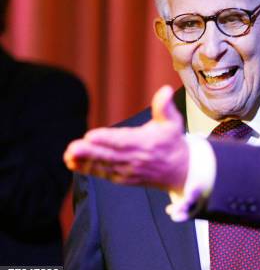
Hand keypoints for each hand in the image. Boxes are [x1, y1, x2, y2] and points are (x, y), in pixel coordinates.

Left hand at [64, 85, 188, 191]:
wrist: (180, 170)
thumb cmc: (172, 142)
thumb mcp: (173, 122)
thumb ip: (165, 106)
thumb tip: (165, 90)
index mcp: (147, 143)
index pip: (125, 141)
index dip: (108, 139)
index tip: (91, 136)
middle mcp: (137, 158)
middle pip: (110, 155)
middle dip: (90, 152)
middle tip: (73, 147)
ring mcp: (129, 170)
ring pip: (104, 166)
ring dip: (85, 161)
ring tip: (69, 155)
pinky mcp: (123, 178)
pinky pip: (103, 174)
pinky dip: (88, 169)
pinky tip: (74, 163)